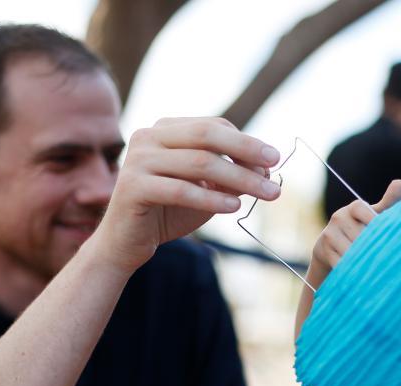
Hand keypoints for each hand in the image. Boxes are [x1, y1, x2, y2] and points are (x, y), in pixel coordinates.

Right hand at [96, 117, 280, 273]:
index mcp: (165, 130)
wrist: (126, 243)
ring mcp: (137, 160)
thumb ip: (229, 178)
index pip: (213, 126)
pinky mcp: (132, 187)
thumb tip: (265, 170)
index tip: (273, 160)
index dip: (245, 142)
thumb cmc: (167, 213)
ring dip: (238, 178)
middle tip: (274, 166)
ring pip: (199, 163)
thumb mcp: (205, 192)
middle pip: (207, 136)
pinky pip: (181, 190)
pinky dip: (211, 198)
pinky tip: (235, 207)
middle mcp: (148, 137)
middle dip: (246, 150)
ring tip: (265, 193)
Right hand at [309, 179, 400, 281]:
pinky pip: (340, 262)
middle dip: (370, 245)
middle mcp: (339, 217)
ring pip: (350, 249)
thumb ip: (389, 202)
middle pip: (358, 233)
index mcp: (354, 207)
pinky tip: (361, 273)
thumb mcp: (375, 215)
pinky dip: (351, 269)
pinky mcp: (323, 251)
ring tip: (375, 266)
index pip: (360, 208)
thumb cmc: (362, 229)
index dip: (371, 219)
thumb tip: (400, 182)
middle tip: (384, 255)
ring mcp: (329, 234)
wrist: (330, 248)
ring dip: (362, 259)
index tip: (381, 232)